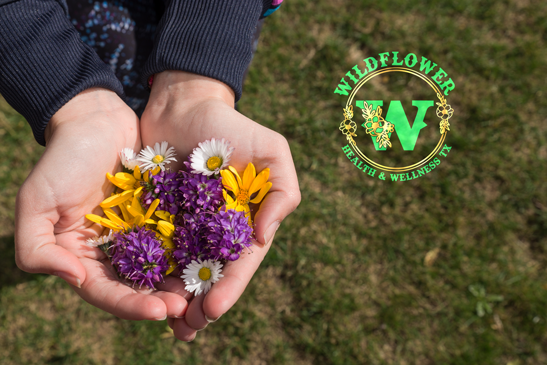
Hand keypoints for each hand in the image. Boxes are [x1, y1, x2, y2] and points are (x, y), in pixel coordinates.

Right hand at [15, 88, 187, 319]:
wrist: (96, 120)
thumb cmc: (63, 159)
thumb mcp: (36, 202)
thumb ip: (38, 248)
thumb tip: (73, 279)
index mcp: (83, 256)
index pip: (106, 292)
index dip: (131, 306)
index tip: (160, 312)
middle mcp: (114, 251)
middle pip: (139, 287)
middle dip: (163, 300)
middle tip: (189, 306)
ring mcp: (140, 233)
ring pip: (163, 267)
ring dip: (182, 281)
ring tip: (205, 289)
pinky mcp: (162, 215)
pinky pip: (179, 237)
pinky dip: (192, 250)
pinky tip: (212, 257)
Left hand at [140, 71, 300, 340]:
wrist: (184, 105)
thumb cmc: (230, 127)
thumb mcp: (271, 151)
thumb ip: (282, 192)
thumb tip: (264, 237)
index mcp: (246, 220)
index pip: (241, 261)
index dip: (230, 286)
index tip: (214, 307)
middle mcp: (217, 230)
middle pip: (212, 274)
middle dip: (202, 303)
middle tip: (188, 329)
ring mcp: (187, 227)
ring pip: (183, 271)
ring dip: (177, 300)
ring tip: (170, 326)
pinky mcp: (158, 219)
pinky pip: (154, 251)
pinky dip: (151, 275)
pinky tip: (142, 294)